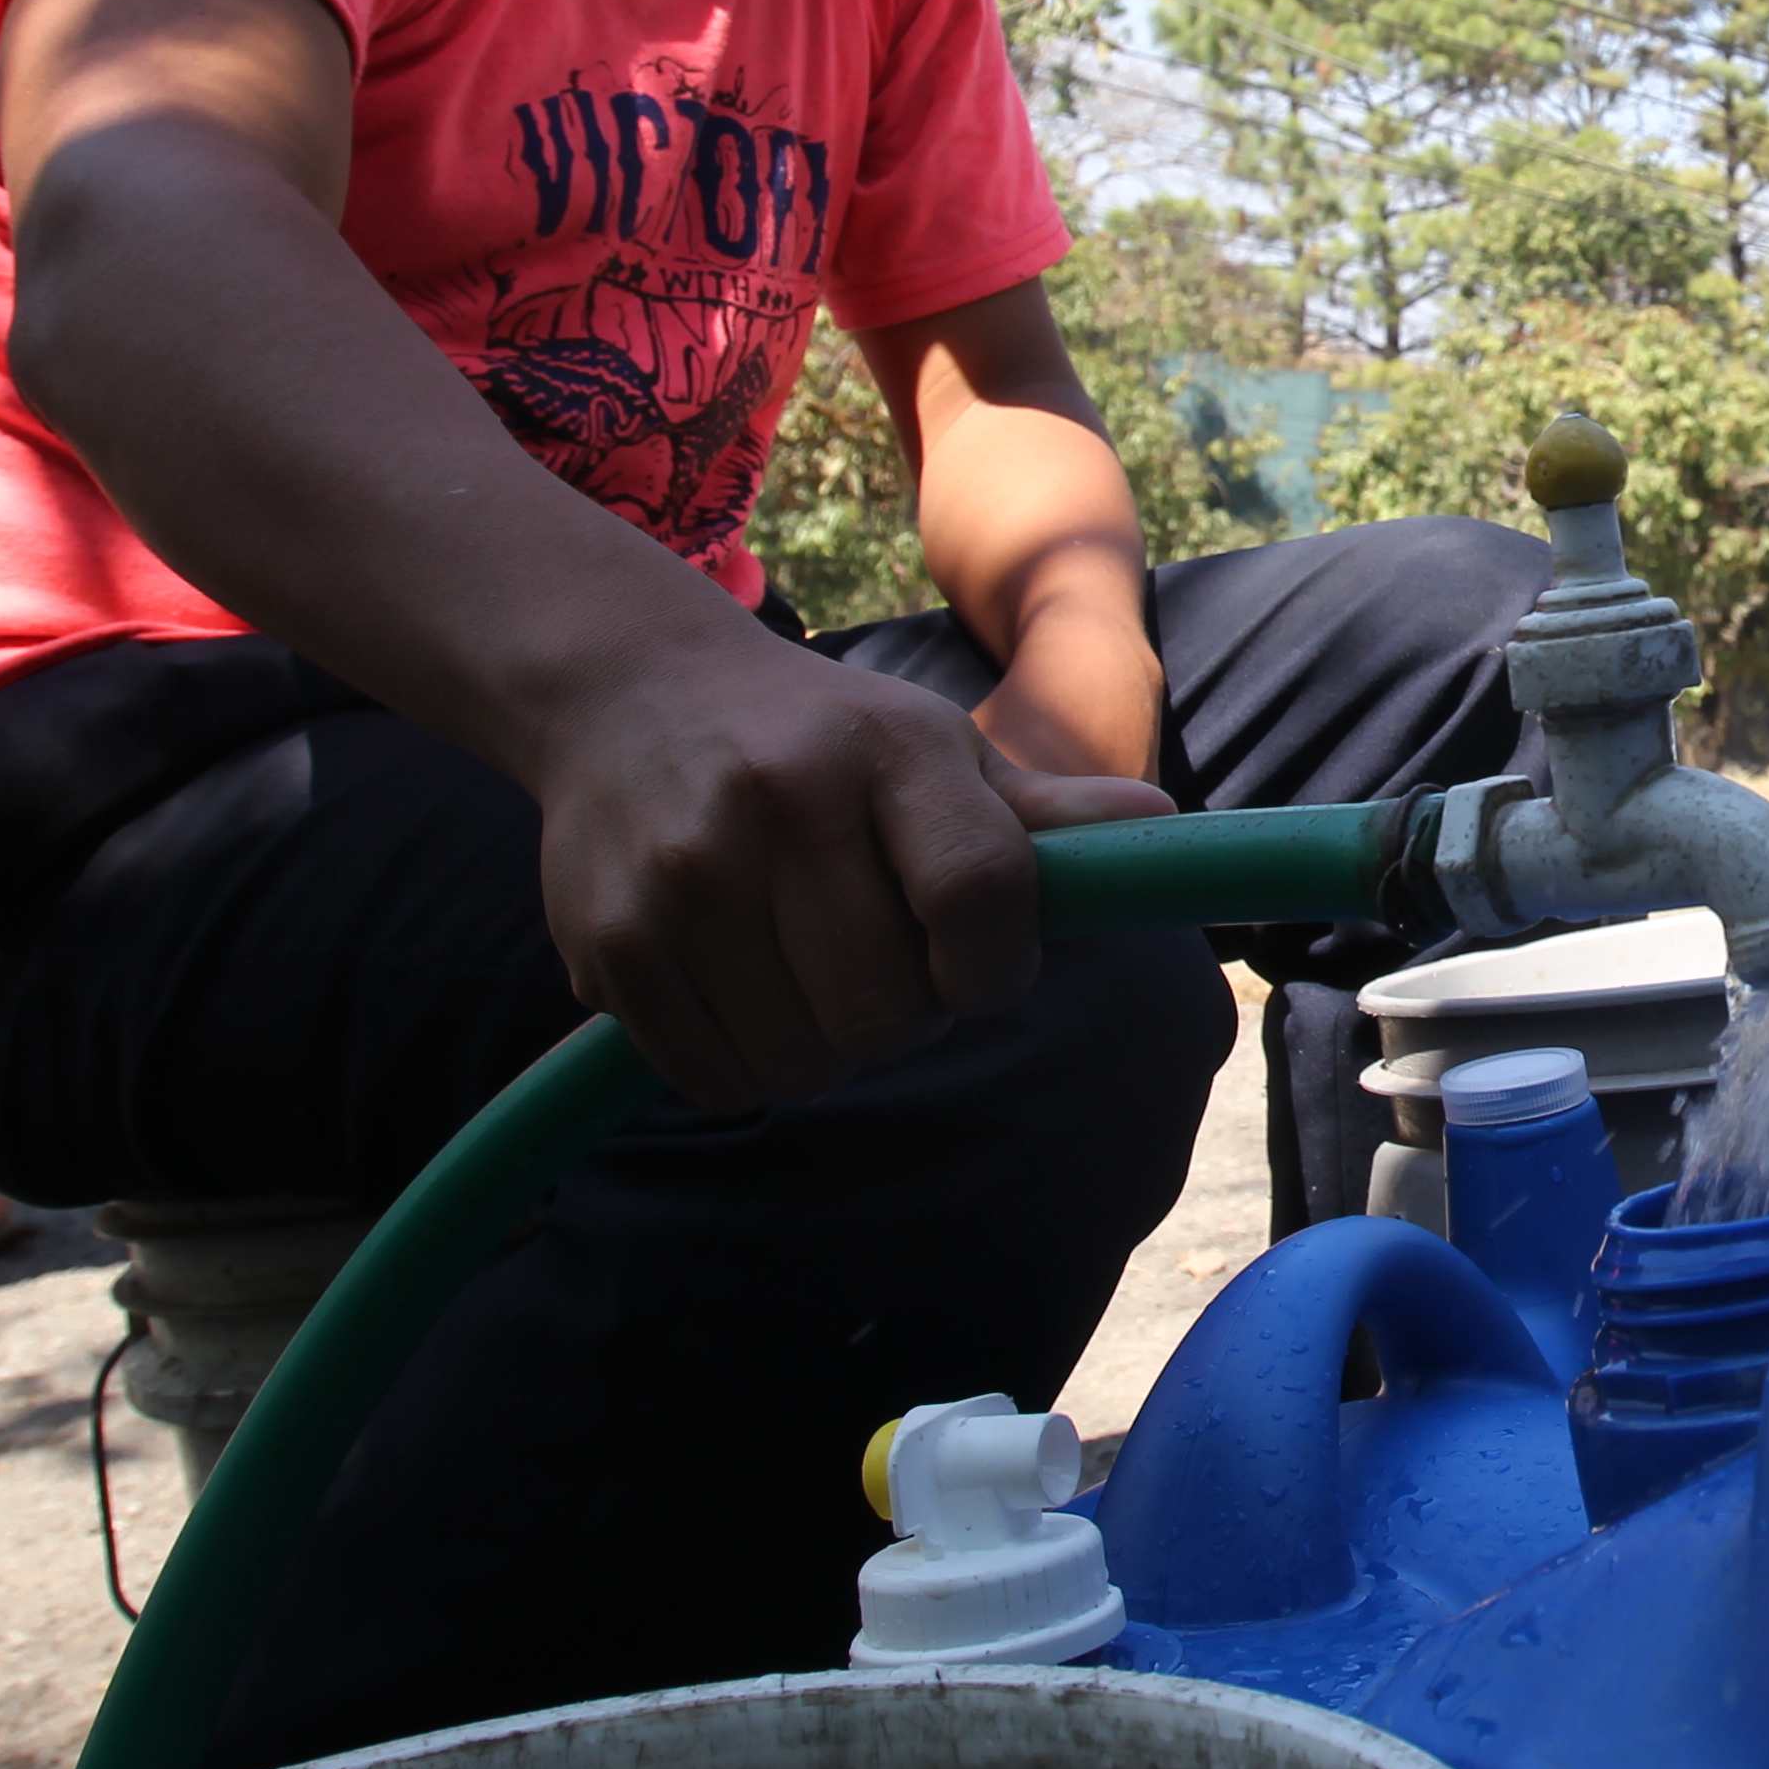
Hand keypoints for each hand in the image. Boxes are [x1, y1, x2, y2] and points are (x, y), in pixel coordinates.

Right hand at [527, 627, 1169, 1113]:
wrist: (629, 691)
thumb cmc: (821, 740)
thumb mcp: (933, 748)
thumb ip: (1039, 813)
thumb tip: (1160, 831)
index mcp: (888, 749)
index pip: (979, 898)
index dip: (996, 969)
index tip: (981, 968)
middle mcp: (780, 803)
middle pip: (887, 1012)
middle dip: (908, 1017)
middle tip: (886, 967)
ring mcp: (685, 875)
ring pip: (802, 1061)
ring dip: (827, 1048)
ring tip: (812, 972)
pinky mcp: (609, 939)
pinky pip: (716, 1077)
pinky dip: (748, 1063)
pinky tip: (746, 988)